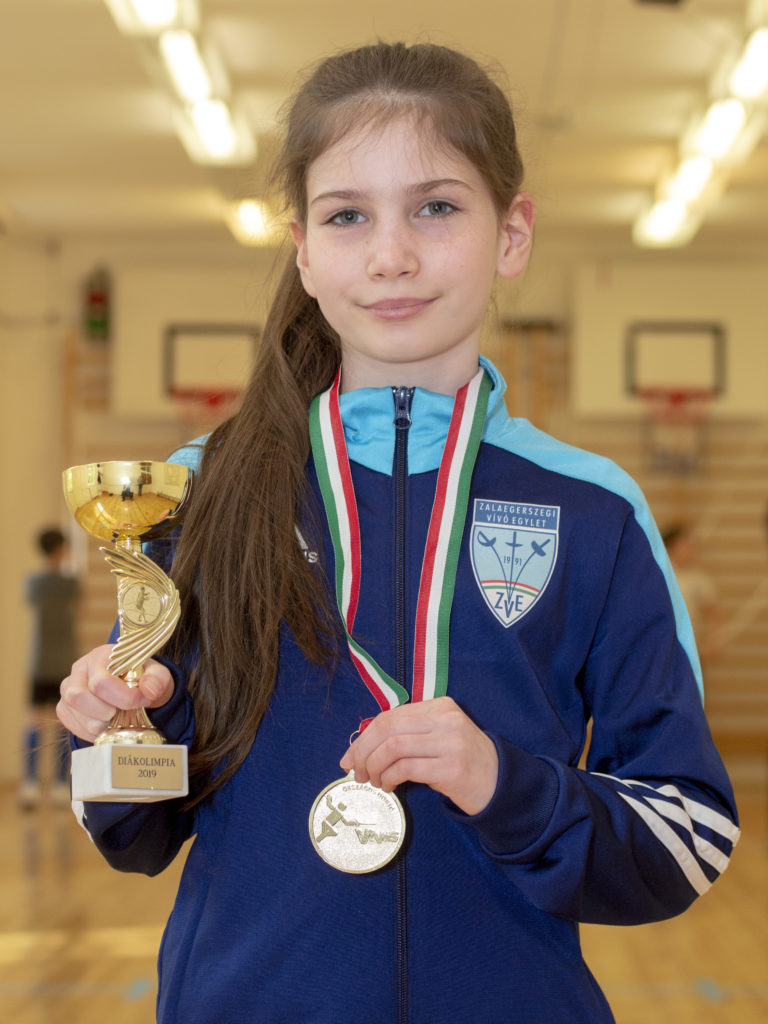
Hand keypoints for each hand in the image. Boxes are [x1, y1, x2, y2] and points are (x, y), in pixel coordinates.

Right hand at [57, 644, 173, 742]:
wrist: (136, 692)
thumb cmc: (143, 681)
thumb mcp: (157, 676)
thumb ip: (157, 680)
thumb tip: (148, 690)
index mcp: (103, 655)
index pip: (102, 681)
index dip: (123, 698)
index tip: (141, 702)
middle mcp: (81, 668)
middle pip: (78, 695)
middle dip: (104, 712)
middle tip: (121, 714)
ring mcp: (69, 686)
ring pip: (70, 708)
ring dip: (95, 722)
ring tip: (113, 721)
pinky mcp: (64, 704)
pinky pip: (66, 720)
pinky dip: (86, 730)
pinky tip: (103, 727)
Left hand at [340, 697, 497, 816]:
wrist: (500, 784)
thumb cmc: (462, 763)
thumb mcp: (437, 739)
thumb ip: (408, 735)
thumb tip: (362, 748)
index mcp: (440, 706)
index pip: (391, 716)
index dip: (364, 737)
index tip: (349, 757)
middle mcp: (446, 719)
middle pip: (388, 727)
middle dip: (364, 751)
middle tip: (356, 771)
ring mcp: (451, 742)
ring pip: (393, 747)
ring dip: (374, 767)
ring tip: (374, 781)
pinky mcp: (452, 768)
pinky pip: (406, 768)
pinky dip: (389, 778)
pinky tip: (389, 786)